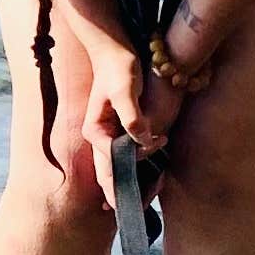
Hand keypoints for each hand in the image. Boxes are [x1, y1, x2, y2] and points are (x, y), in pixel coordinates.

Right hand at [72, 51, 172, 208]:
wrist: (115, 50)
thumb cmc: (118, 66)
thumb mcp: (125, 88)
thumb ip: (132, 115)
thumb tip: (143, 140)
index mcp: (96, 132)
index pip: (111, 164)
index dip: (131, 170)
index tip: (152, 159)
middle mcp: (99, 139)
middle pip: (109, 177)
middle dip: (127, 192)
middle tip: (147, 204)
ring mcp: (108, 137)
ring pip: (118, 171)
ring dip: (137, 179)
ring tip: (158, 182)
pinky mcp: (119, 132)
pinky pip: (127, 159)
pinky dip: (139, 169)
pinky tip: (154, 174)